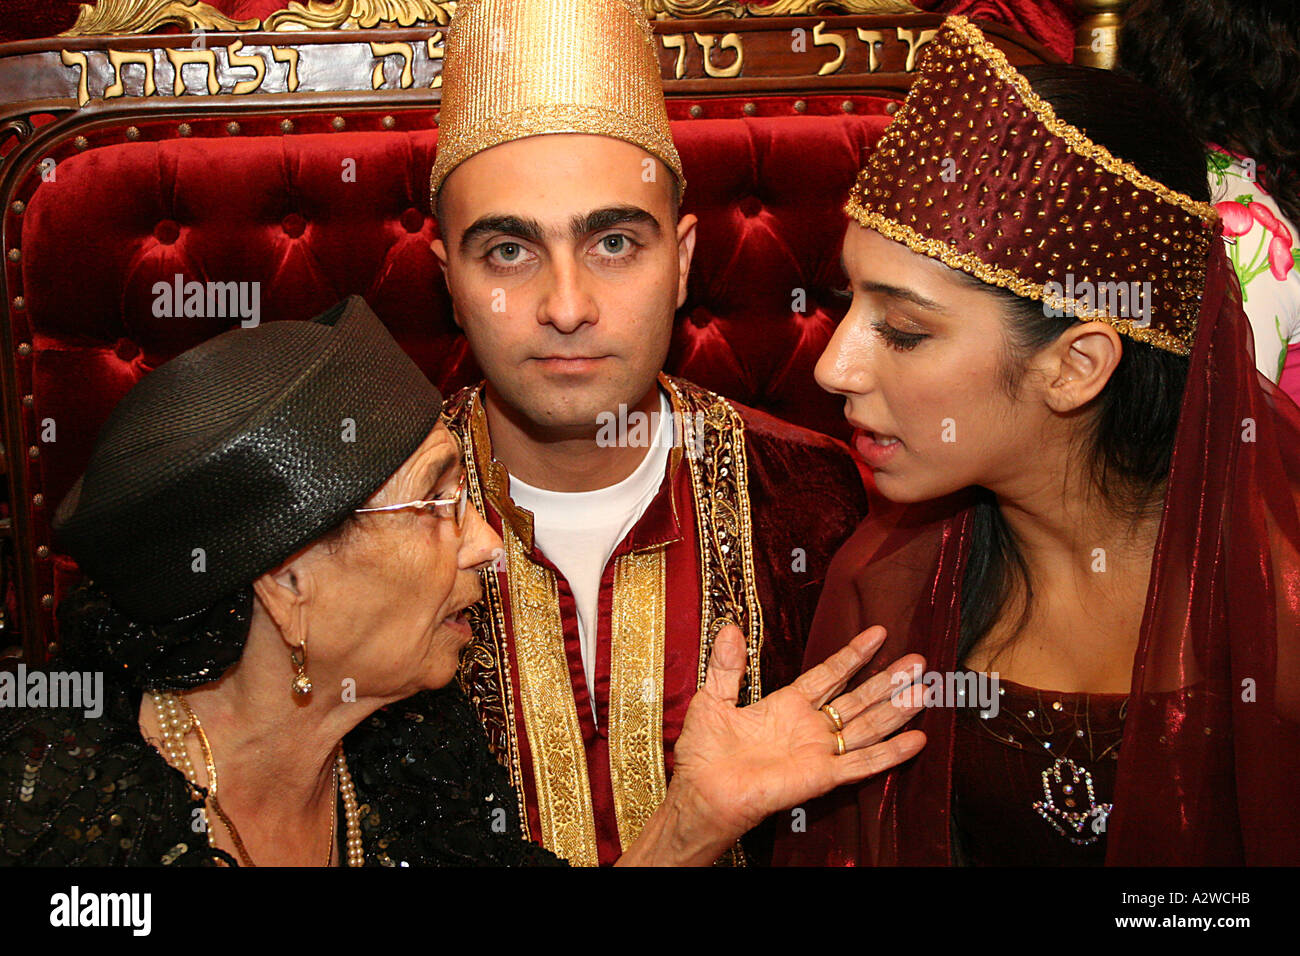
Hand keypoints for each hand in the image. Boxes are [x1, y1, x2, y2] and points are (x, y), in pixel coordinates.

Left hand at [665, 623, 925, 856]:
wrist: (702, 791)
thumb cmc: (704, 753)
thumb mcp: (713, 698)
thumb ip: (728, 666)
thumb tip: (730, 629)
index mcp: (787, 706)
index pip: (829, 674)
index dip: (853, 654)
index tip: (878, 633)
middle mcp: (809, 727)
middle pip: (858, 698)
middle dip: (888, 680)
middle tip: (918, 660)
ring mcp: (819, 752)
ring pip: (867, 726)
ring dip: (896, 709)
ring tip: (925, 689)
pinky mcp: (822, 777)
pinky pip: (862, 763)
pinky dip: (890, 753)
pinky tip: (917, 739)